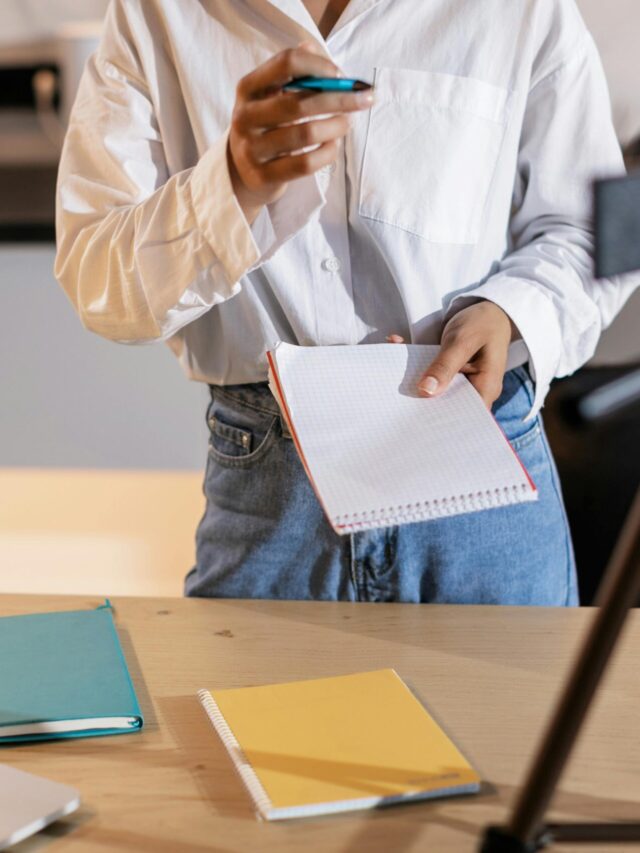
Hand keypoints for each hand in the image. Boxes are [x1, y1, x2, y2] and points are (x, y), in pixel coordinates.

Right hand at [228, 41, 374, 222]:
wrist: (241, 171)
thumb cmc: (266, 126)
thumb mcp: (271, 95)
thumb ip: (294, 72)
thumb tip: (318, 49)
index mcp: (248, 88)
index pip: (286, 64)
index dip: (319, 65)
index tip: (342, 75)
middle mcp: (245, 116)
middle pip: (299, 102)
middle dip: (339, 99)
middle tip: (364, 99)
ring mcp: (252, 148)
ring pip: (305, 134)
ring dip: (336, 126)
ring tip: (348, 123)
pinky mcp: (263, 175)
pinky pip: (305, 164)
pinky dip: (327, 153)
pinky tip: (334, 145)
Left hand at [387, 301, 516, 408]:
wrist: (488, 307)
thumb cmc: (483, 323)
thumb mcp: (463, 342)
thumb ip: (445, 366)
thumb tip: (426, 391)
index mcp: (485, 388)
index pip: (465, 416)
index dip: (442, 421)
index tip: (416, 420)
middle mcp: (472, 389)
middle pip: (446, 405)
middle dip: (422, 402)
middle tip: (396, 401)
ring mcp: (459, 381)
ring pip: (435, 388)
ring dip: (413, 379)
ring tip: (389, 374)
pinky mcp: (448, 371)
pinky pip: (430, 372)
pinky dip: (414, 361)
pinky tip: (396, 344)